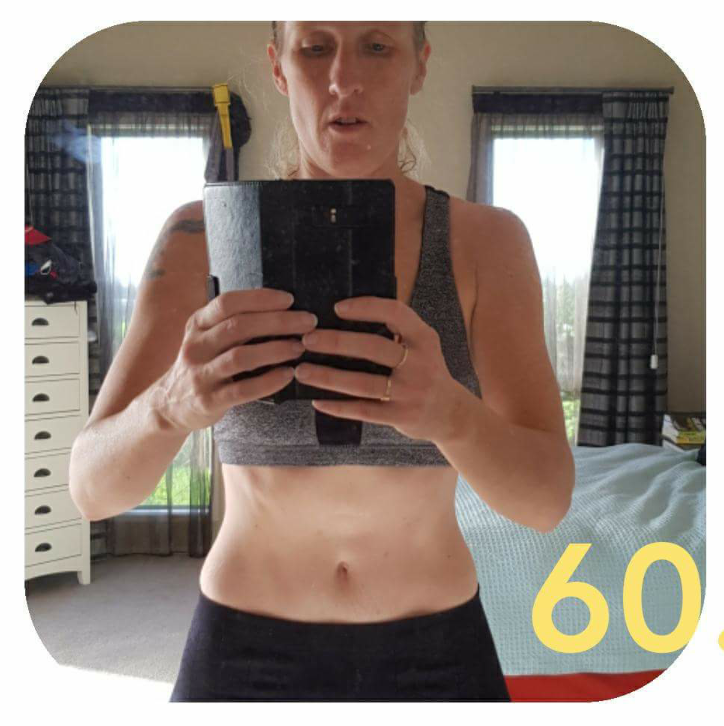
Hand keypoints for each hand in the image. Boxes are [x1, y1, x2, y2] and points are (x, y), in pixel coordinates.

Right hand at [150, 288, 315, 434]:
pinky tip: (288, 374)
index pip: (228, 303)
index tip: (289, 299)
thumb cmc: (202, 365)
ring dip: (275, 349)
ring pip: (241, 357)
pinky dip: (268, 381)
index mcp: (197, 324)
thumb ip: (234, 323)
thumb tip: (281, 308)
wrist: (170, 405)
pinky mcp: (209, 401)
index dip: (260, 298)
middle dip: (278, 321)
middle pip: (238, 327)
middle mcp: (196, 346)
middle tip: (308, 322)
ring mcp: (200, 374)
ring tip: (300, 346)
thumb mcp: (207, 338)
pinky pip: (242, 390)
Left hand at [295, 296, 466, 443]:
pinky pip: (363, 410)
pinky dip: (338, 407)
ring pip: (362, 382)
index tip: (336, 308)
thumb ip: (396, 329)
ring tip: (301, 371)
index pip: (395, 313)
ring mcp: (410, 392)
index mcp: (423, 338)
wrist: (451, 413)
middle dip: (336, 342)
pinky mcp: (400, 416)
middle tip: (307, 340)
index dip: (365, 307)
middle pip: (373, 347)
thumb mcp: (422, 344)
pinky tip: (317, 401)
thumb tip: (345, 312)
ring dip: (327, 377)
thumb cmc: (426, 371)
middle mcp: (420, 363)